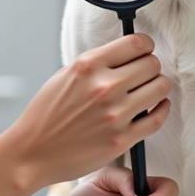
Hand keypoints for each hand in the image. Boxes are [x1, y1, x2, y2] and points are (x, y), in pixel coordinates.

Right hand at [4, 34, 171, 189]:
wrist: (33, 152)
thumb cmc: (46, 114)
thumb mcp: (66, 75)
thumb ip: (97, 63)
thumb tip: (127, 54)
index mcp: (88, 65)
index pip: (136, 43)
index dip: (146, 46)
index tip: (145, 51)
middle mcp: (104, 87)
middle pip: (152, 64)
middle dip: (152, 66)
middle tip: (145, 73)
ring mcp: (114, 114)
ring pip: (159, 88)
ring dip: (158, 87)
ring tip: (149, 90)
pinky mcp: (121, 140)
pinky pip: (157, 118)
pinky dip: (161, 110)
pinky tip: (156, 107)